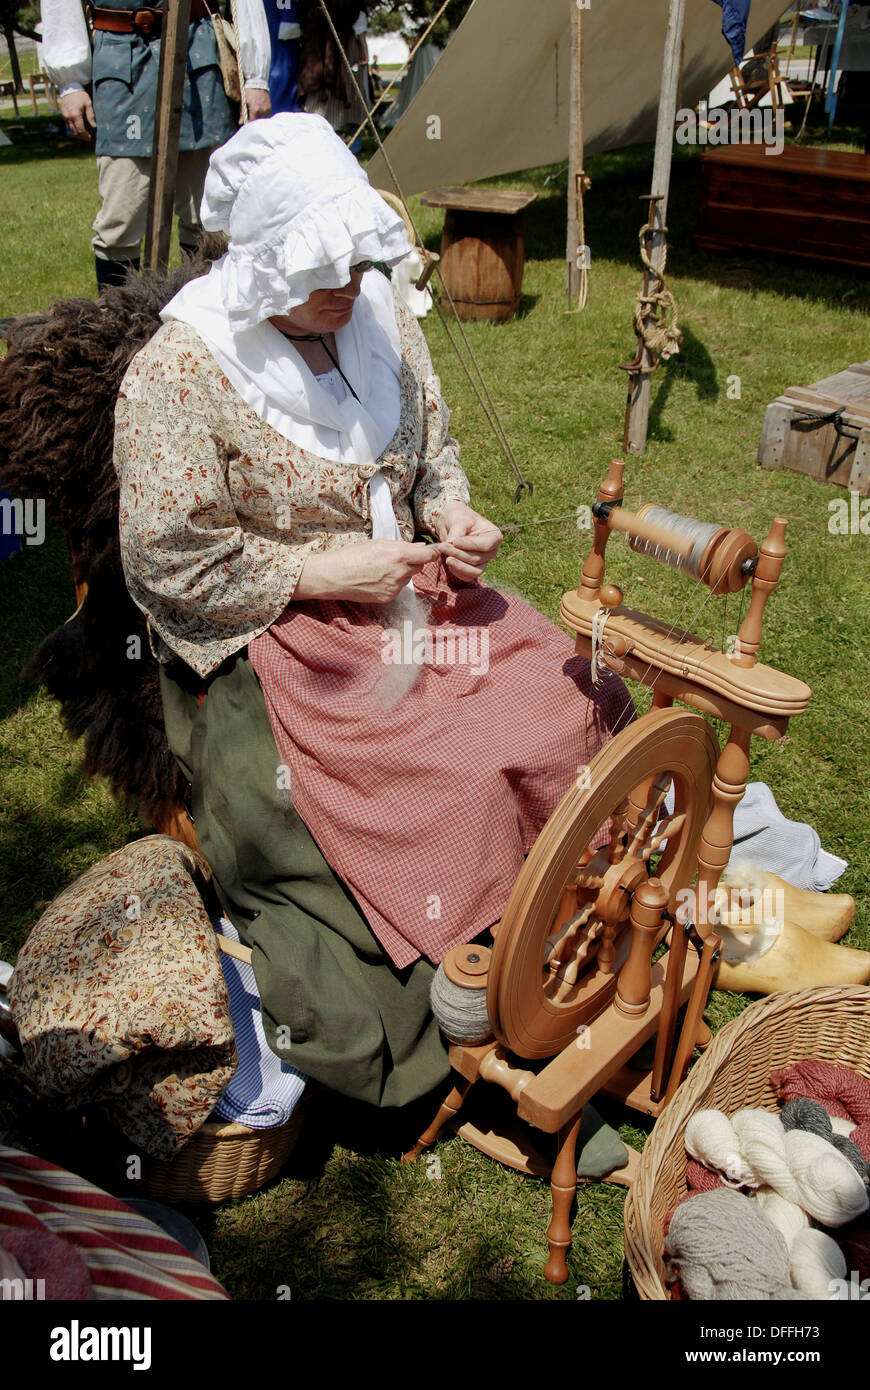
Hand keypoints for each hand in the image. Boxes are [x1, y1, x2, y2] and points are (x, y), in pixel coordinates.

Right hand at [61, 89, 95, 140]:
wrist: (69, 87)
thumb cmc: (79, 95)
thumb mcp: (88, 104)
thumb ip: (90, 116)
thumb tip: (94, 126)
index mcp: (75, 114)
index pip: (80, 129)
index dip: (85, 135)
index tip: (90, 137)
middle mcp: (69, 117)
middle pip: (75, 132)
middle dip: (81, 136)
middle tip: (87, 138)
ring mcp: (65, 116)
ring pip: (70, 129)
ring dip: (77, 134)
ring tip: (83, 135)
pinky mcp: (63, 115)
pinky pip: (67, 125)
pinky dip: (73, 129)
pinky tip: (78, 129)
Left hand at [242, 86, 271, 121]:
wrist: (257, 82)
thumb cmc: (249, 90)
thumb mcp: (244, 101)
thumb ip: (242, 113)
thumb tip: (240, 122)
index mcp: (255, 110)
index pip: (251, 122)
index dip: (248, 123)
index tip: (245, 123)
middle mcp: (262, 111)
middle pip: (257, 121)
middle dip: (253, 121)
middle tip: (249, 118)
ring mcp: (267, 109)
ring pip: (262, 119)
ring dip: (258, 119)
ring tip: (254, 115)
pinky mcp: (269, 107)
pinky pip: (266, 115)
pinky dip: (262, 115)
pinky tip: (259, 112)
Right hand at [294, 539, 436, 602]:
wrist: (335, 576)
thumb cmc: (354, 555)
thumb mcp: (378, 544)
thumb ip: (402, 546)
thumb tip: (420, 548)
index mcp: (400, 555)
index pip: (429, 556)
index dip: (433, 553)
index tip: (433, 552)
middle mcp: (401, 573)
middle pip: (419, 566)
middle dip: (413, 562)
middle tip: (396, 558)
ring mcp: (395, 587)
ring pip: (407, 578)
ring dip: (401, 573)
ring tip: (380, 569)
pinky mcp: (388, 598)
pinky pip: (397, 588)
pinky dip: (391, 583)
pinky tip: (376, 579)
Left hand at [436, 500, 502, 581]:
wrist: (450, 523)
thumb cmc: (458, 517)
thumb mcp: (458, 519)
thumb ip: (457, 531)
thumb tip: (452, 544)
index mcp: (494, 536)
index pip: (486, 545)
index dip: (470, 545)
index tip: (454, 541)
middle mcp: (491, 551)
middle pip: (478, 559)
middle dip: (459, 554)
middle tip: (442, 546)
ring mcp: (483, 561)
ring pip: (474, 571)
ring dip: (458, 565)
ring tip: (445, 557)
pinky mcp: (473, 569)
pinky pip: (467, 576)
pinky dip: (457, 571)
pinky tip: (448, 561)